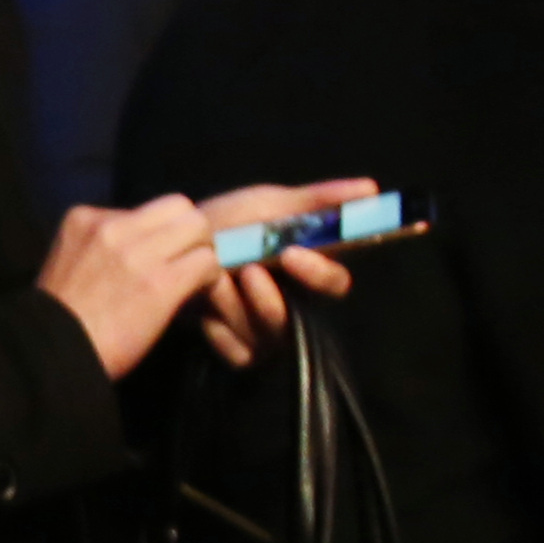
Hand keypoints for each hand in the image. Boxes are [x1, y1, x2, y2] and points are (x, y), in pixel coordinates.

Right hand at [37, 195, 225, 380]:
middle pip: (179, 207)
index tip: (157, 258)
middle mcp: (110, 227)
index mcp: (84, 219)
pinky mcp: (160, 282)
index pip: (145, 208)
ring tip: (192, 281)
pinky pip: (207, 262)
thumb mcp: (71, 264)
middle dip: (190, 233)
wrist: (49, 357)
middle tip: (186, 263)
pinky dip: (209, 279)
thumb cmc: (58, 321)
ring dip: (203, 254)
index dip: (160, 233)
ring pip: (199, 229)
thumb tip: (149, 246)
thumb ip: (103, 247)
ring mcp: (136, 253)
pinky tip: (196, 297)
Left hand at [187, 178, 380, 366]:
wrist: (172, 247)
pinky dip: (220, 331)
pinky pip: (241, 354)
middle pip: (302, 319)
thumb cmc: (227, 222)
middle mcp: (294, 304)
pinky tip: (204, 312)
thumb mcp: (267, 204)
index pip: (335, 283)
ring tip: (213, 280)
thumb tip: (371, 188)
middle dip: (269, 299)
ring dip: (236, 305)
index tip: (290, 253)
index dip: (319, 273)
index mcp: (307, 270)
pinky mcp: (240, 351)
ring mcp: (267, 331)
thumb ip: (317, 201)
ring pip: (268, 334)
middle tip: (244, 271)